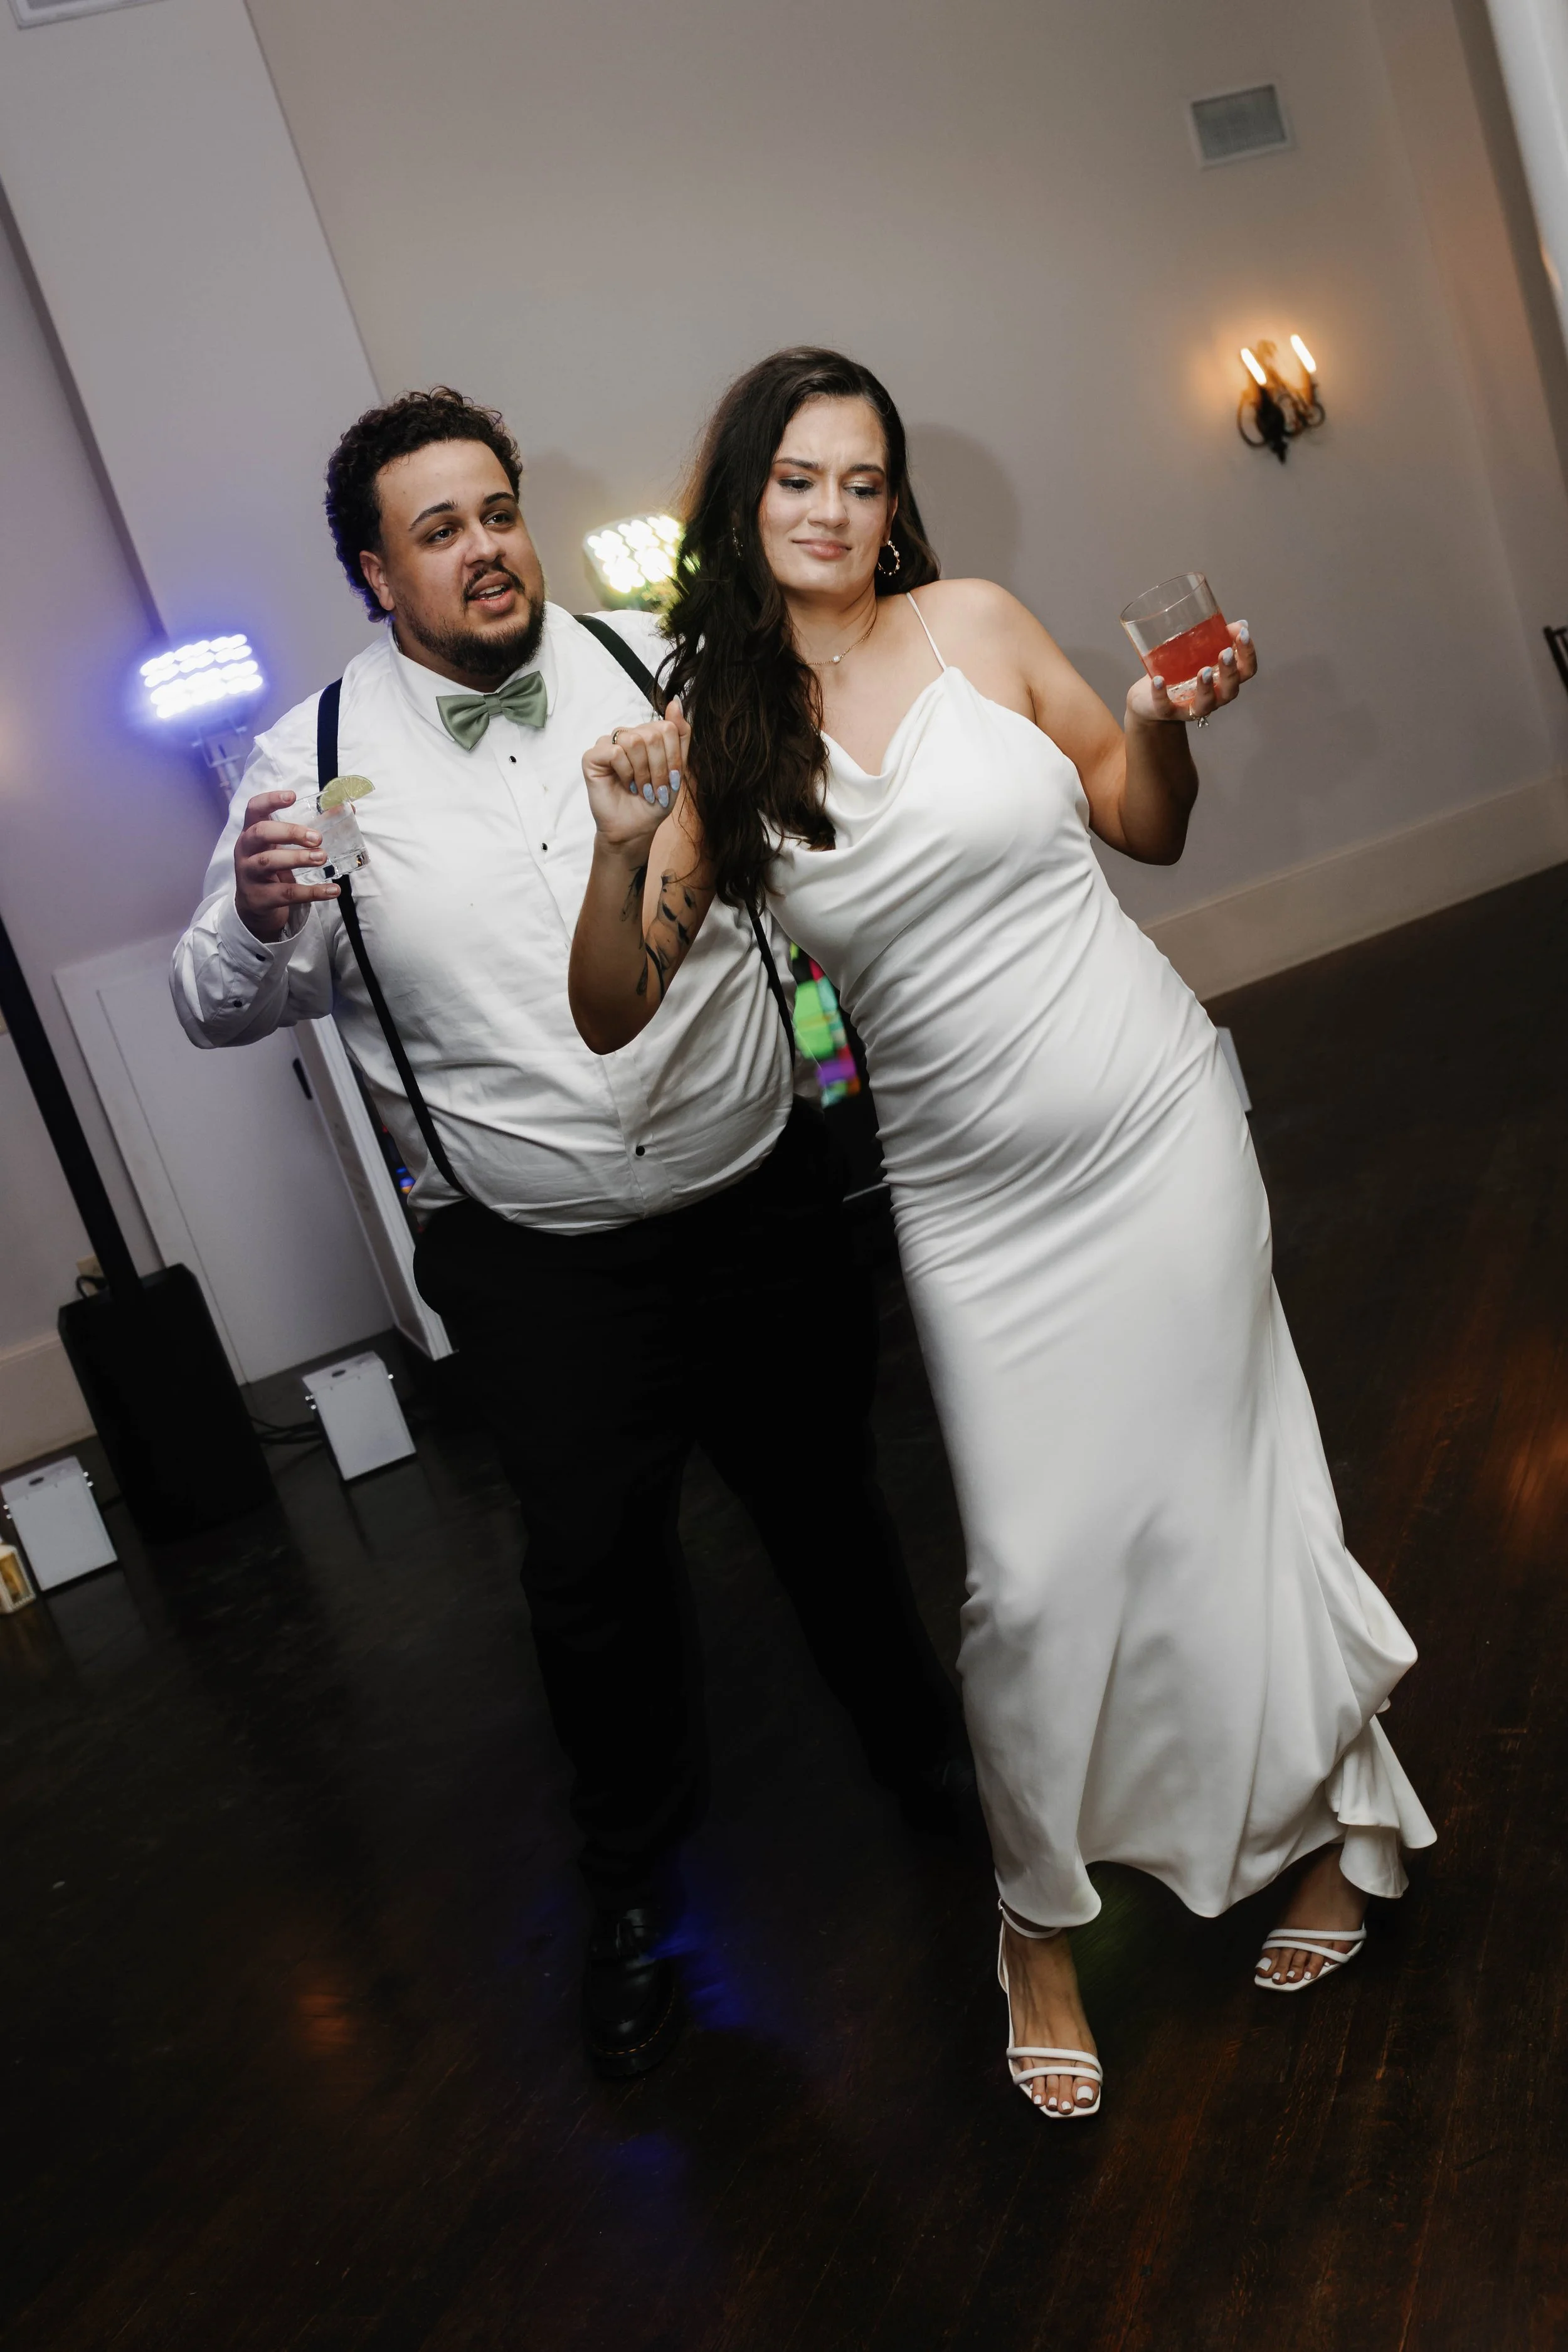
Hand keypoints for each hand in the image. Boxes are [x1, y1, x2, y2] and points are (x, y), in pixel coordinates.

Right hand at [234, 789, 339, 941]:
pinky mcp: (259, 897)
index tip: (292, 796)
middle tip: (317, 838)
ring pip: (270, 862)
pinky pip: (287, 893)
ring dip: (298, 858)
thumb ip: (309, 828)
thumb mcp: (282, 847)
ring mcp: (249, 874)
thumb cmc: (273, 867)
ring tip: (322, 857)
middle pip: (260, 833)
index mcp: (252, 831)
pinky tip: (332, 890)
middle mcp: (246, 850)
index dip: (270, 800)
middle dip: (290, 832)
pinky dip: (312, 892)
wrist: (254, 906)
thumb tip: (347, 808)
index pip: (254, 809)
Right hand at [582, 700, 688, 858]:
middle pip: (652, 734)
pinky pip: (615, 752)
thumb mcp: (677, 769)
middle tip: (654, 789)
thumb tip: (675, 701)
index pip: (668, 728)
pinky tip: (625, 785)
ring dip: (642, 773)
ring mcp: (608, 744)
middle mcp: (627, 735)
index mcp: (647, 735)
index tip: (670, 781)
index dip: (672, 758)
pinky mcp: (592, 757)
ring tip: (640, 789)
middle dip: (659, 768)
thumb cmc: (653, 801)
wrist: (635, 829)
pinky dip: (625, 772)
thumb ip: (680, 736)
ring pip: (634, 741)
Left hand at [1126, 620, 1255, 727]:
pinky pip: (1166, 707)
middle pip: (1230, 689)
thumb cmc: (1184, 673)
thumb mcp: (1202, 654)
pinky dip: (1161, 695)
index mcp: (1225, 681)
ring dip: (1206, 687)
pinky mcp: (1168, 712)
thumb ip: (1220, 639)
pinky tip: (1158, 680)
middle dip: (1229, 671)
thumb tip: (1241, 623)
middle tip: (1225, 652)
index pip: (1246, 670)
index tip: (1243, 634)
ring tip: (1203, 671)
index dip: (1248, 654)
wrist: (1152, 700)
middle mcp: (1215, 697)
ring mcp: (1192, 707)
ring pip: (1205, 703)